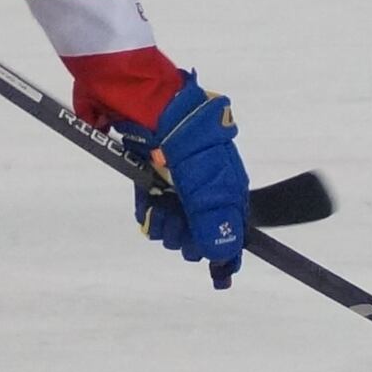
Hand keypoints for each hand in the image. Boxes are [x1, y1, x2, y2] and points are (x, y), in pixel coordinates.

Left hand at [96, 71, 250, 286]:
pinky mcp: (149, 174)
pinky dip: (149, 211)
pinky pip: (153, 207)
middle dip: (189, 235)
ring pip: (176, 221)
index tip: (219, 276)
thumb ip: (212, 215)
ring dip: (166, 224)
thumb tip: (224, 253)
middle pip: (203, 230)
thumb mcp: (201, 176)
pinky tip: (146, 205)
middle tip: (176, 222)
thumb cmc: (178, 134)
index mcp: (228, 181)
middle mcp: (206, 183)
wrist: (137, 96)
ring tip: (157, 208)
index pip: (234, 227)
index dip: (227, 251)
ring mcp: (177, 179)